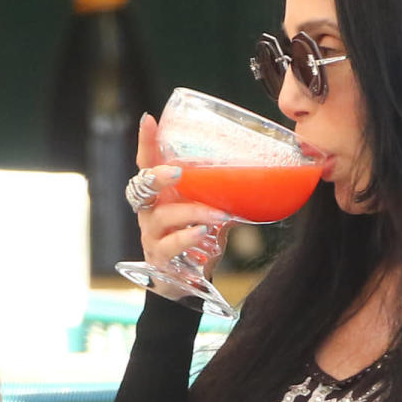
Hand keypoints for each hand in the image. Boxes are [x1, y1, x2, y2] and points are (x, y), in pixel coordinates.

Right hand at [133, 113, 228, 286]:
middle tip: (176, 172)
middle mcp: (150, 212)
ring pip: (164, 217)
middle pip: (143, 187)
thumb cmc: (196, 240)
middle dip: (158, 177)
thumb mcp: (209, 214)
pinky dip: (187, 238)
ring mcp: (151, 235)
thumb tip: (258, 180)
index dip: (146, 143)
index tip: (149, 120)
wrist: (185, 282)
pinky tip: (203, 234)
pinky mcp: (159, 258)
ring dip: (192, 212)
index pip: (148, 164)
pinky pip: (170, 246)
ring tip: (217, 214)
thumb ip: (222, 198)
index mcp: (160, 195)